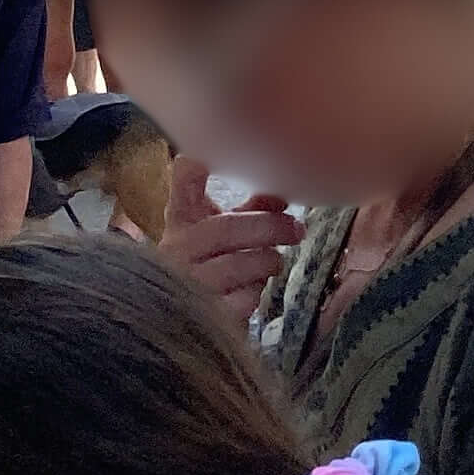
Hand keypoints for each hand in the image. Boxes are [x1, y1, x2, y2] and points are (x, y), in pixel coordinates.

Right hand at [163, 156, 301, 326]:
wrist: (185, 319)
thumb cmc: (210, 264)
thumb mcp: (223, 231)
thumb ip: (251, 210)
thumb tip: (282, 198)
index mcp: (181, 222)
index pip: (182, 188)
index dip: (189, 171)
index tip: (201, 155)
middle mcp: (176, 250)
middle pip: (225, 228)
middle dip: (268, 226)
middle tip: (297, 229)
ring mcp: (185, 284)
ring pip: (237, 266)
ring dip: (267, 262)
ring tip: (273, 261)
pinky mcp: (200, 317)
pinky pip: (241, 301)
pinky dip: (255, 293)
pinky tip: (252, 291)